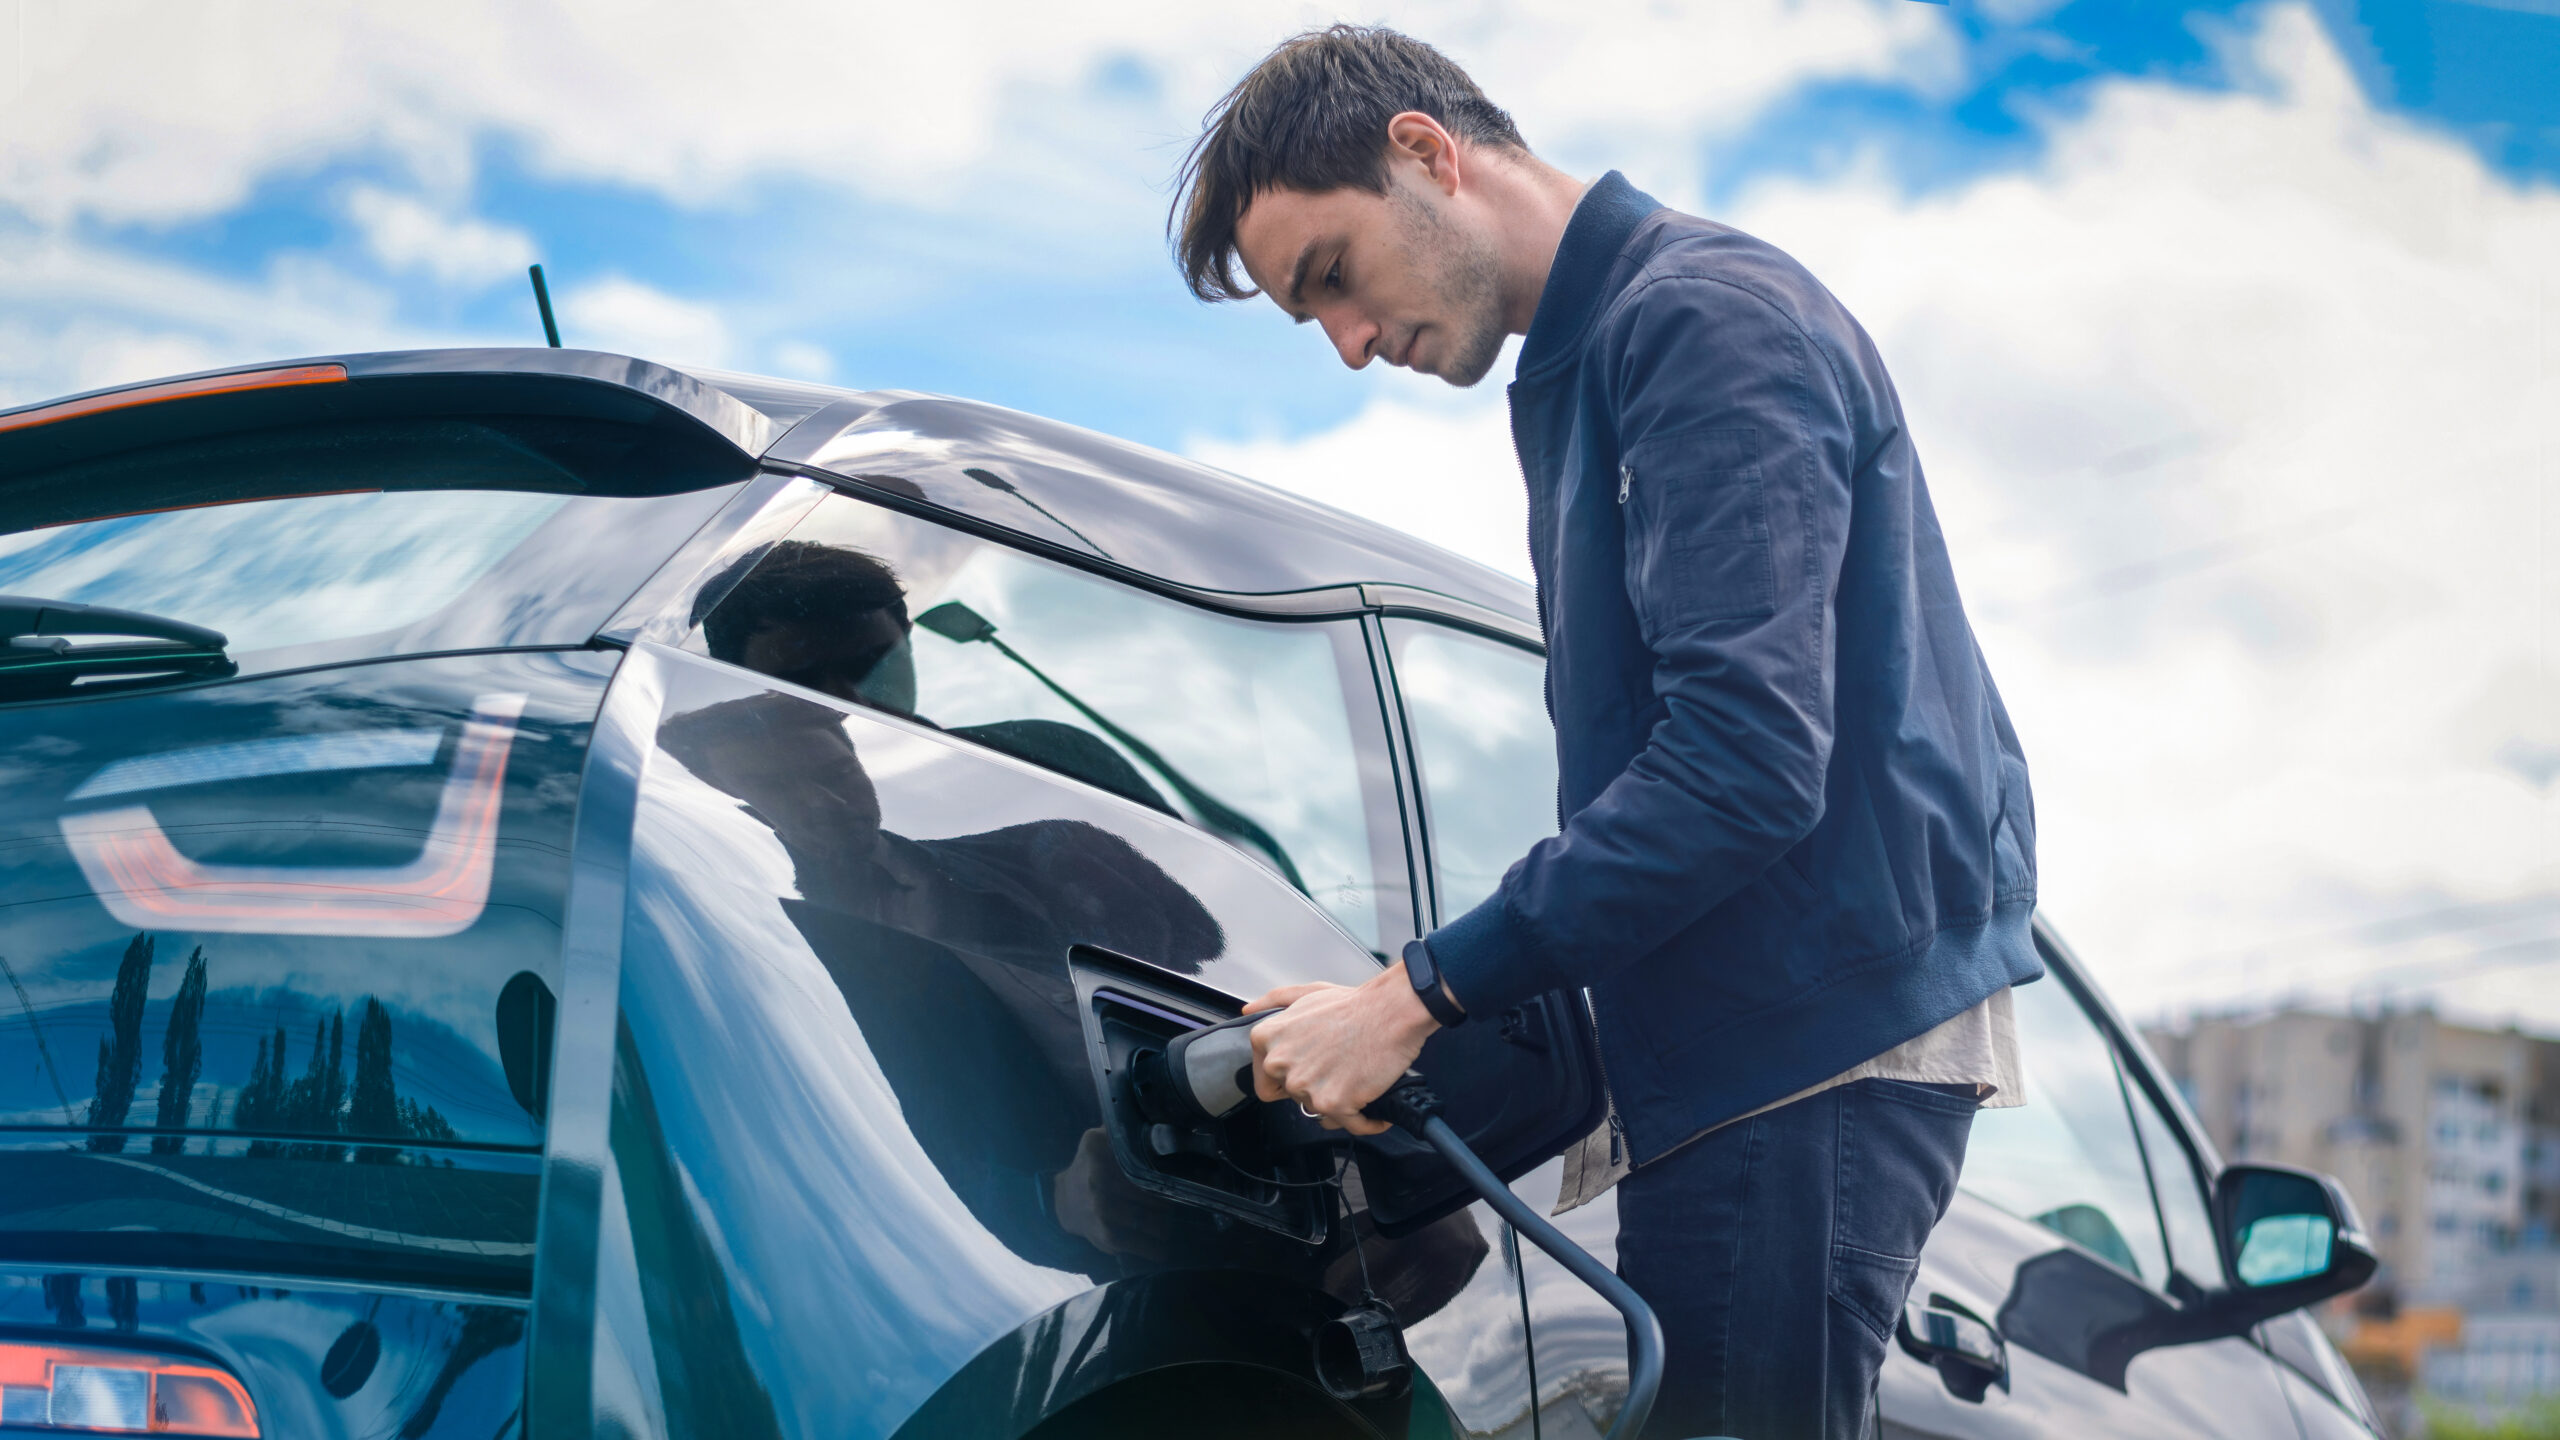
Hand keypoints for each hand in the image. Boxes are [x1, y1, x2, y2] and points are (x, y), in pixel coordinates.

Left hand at [1242, 962, 1444, 1135]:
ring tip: (1358, 1080)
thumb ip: (1274, 1001)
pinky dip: (1368, 1122)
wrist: (1390, 1011)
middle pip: (1295, 1098)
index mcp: (1267, 1040)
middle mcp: (1280, 1064)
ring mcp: (1305, 1086)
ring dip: (1342, 1104)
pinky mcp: (1334, 1103)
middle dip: (1317, 1089)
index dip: (1290, 1080)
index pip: (1265, 1082)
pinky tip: (1377, 1111)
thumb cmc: (1354, 1004)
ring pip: (1321, 1113)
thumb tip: (1248, 1011)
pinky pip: (1351, 1126)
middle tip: (1338, 1070)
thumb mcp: (1307, 993)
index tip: (1309, 1073)